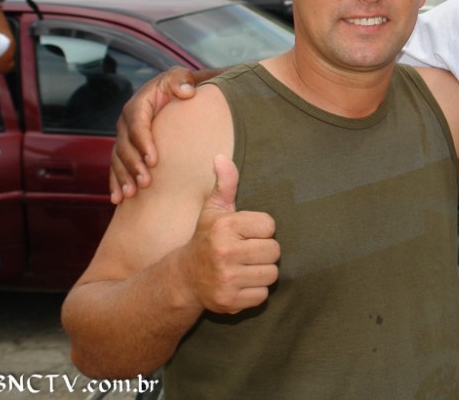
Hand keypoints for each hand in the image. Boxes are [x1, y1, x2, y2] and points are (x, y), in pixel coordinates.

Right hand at [110, 66, 197, 202]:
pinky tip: (118, 199)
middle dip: (133, 165)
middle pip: (125, 146)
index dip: (143, 142)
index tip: (154, 160)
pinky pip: (116, 167)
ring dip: (123, 177)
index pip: (137, 124)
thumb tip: (186, 91)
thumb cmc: (181, 85)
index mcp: (138, 105)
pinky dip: (116, 182)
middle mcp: (127, 122)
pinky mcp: (126, 149)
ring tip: (131, 194)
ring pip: (118, 159)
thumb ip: (182, 80)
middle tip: (145, 182)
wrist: (177, 94)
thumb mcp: (182, 77)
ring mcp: (124, 137)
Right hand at [181, 155, 279, 313]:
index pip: (270, 226)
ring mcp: (227, 278)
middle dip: (264, 252)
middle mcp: (225, 252)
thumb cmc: (206, 239)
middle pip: (274, 251)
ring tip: (244, 268)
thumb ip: (224, 183)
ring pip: (271, 274)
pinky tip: (240, 284)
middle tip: (246, 253)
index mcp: (225, 226)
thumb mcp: (214, 210)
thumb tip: (221, 157)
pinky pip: (262, 295)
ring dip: (261, 272)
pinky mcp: (229, 301)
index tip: (245, 234)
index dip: (260, 230)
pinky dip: (254, 292)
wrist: (184, 278)